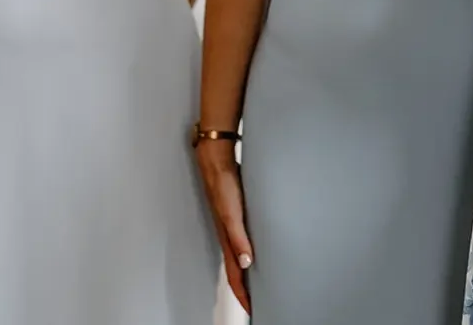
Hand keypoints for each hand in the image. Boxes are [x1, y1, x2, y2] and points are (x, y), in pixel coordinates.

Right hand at [196, 140, 253, 312]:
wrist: (217, 162)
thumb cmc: (223, 185)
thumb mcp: (232, 213)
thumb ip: (238, 237)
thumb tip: (246, 262)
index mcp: (228, 240)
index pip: (234, 275)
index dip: (242, 293)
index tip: (251, 309)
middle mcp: (229, 236)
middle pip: (236, 270)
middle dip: (244, 289)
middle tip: (255, 303)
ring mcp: (231, 227)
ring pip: (238, 257)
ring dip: (245, 274)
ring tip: (255, 285)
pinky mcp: (235, 216)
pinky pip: (241, 242)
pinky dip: (246, 253)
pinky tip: (254, 251)